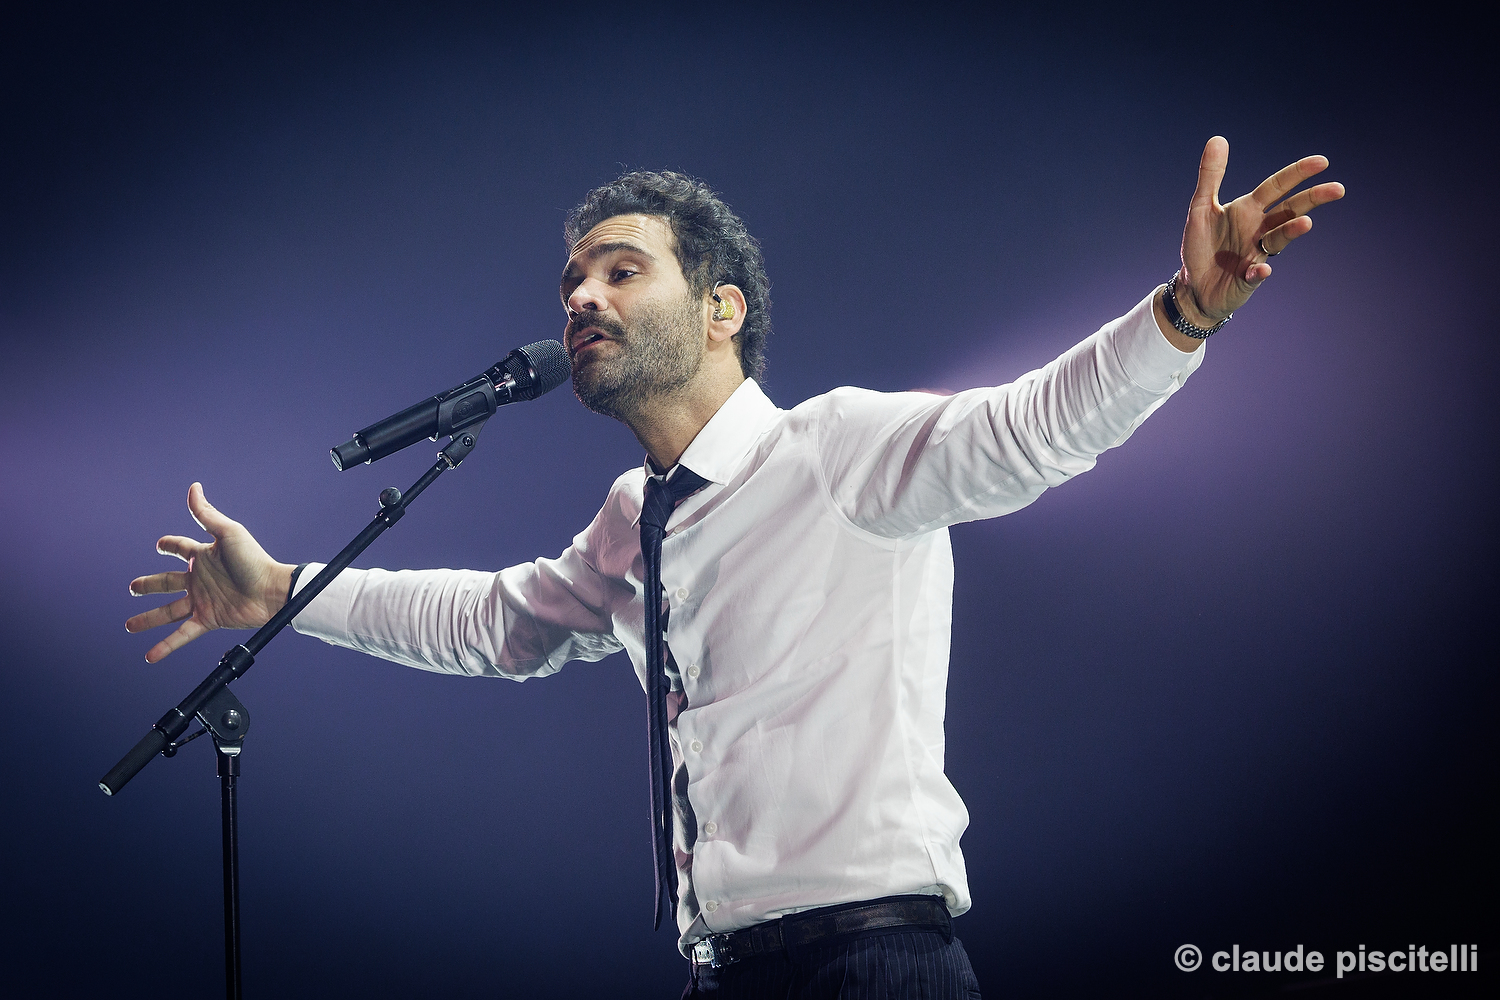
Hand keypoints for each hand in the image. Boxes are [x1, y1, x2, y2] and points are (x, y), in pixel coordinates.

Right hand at [126, 483, 293, 662]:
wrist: (273, 591)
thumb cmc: (254, 560)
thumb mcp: (228, 533)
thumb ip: (207, 514)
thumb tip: (193, 488)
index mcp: (203, 557)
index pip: (179, 548)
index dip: (169, 545)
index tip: (160, 545)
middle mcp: (200, 579)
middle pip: (166, 582)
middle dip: (147, 585)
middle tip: (132, 588)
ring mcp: (202, 600)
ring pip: (168, 611)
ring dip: (148, 619)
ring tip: (129, 625)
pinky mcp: (208, 619)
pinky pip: (182, 634)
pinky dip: (166, 646)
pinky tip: (150, 656)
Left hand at [1175, 136, 1344, 326]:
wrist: (1194, 287)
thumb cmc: (1201, 246)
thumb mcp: (1202, 207)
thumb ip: (1210, 176)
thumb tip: (1217, 138)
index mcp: (1249, 210)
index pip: (1277, 186)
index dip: (1297, 173)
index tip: (1322, 162)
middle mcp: (1259, 230)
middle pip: (1290, 210)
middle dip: (1313, 199)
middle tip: (1338, 189)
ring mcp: (1256, 255)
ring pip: (1279, 241)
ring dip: (1291, 232)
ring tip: (1306, 223)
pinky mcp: (1248, 279)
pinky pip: (1257, 275)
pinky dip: (1260, 272)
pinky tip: (1262, 270)